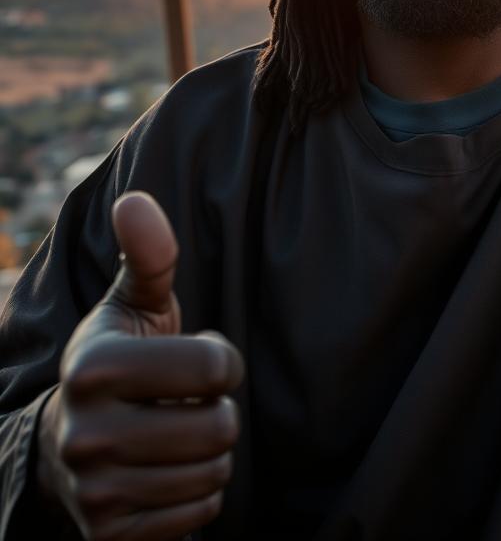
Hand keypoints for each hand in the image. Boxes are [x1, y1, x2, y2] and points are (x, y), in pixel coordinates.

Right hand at [37, 191, 243, 539]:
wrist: (68, 442)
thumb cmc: (122, 357)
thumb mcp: (133, 302)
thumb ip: (148, 255)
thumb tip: (135, 201)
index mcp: (92, 366)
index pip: (214, 367)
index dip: (222, 360)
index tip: (199, 357)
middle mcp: (85, 434)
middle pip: (218, 428)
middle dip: (219, 409)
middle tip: (192, 401)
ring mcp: (94, 492)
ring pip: (212, 475)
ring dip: (211, 453)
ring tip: (179, 432)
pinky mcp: (108, 536)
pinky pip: (198, 517)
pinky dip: (198, 494)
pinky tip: (168, 471)